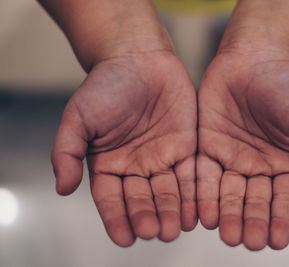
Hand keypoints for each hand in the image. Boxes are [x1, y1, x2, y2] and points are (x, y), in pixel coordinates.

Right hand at [51, 52, 196, 246]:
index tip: (123, 238)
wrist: (139, 58)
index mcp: (108, 164)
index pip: (111, 198)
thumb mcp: (78, 118)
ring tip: (176, 228)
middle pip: (142, 199)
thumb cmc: (106, 85)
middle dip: (148, 217)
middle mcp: (136, 166)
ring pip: (168, 192)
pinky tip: (196, 211)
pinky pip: (191, 174)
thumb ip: (67, 152)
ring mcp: (162, 158)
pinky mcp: (187, 147)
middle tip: (155, 232)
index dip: (116, 218)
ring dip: (172, 212)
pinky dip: (194, 194)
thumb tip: (62, 188)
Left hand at [197, 50, 288, 249]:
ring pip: (228, 193)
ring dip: (227, 214)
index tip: (278, 240)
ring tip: (227, 234)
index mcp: (285, 164)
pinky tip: (204, 212)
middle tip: (247, 241)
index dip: (282, 219)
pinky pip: (203, 174)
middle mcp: (257, 166)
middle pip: (254, 201)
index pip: (284, 198)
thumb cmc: (288, 84)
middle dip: (251, 221)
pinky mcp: (207, 147)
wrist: (255, 57)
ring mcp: (231, 158)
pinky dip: (204, 193)